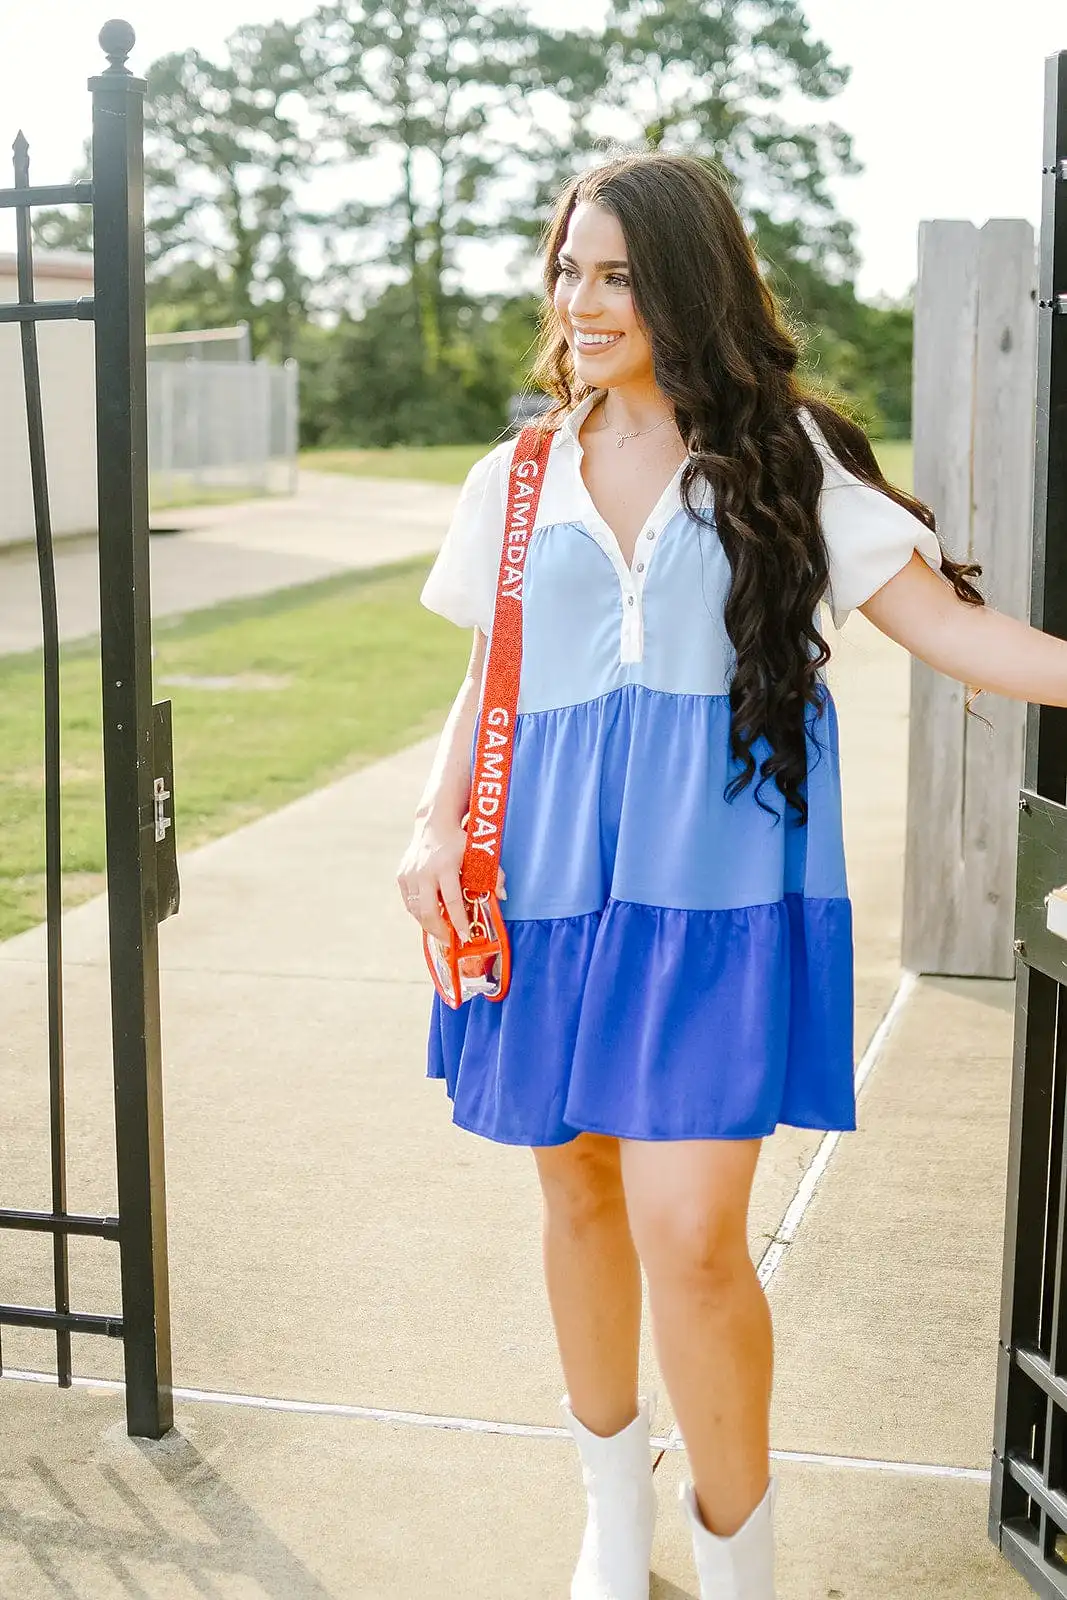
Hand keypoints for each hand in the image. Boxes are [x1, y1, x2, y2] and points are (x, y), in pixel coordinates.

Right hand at [396, 820, 505, 944]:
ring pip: (416, 910)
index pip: (452, 901)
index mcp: (445, 866)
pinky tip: (431, 918)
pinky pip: (409, 903)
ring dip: (429, 925)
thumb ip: (494, 874)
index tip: (465, 937)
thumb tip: (502, 896)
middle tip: (451, 942)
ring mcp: (410, 874)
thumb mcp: (479, 853)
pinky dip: (420, 914)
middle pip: (428, 911)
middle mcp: (424, 871)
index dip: (459, 922)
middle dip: (440, 931)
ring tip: (442, 933)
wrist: (434, 825)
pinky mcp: (401, 876)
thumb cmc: (459, 841)